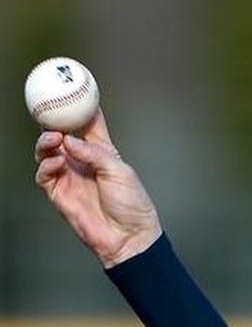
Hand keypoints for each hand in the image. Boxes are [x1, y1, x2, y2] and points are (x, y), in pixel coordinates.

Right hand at [33, 108, 160, 268]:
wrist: (130, 238)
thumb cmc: (132, 205)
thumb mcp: (119, 170)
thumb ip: (93, 152)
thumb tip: (68, 139)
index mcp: (101, 152)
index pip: (88, 124)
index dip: (81, 106)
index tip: (75, 88)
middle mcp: (82, 162)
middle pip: (60, 134)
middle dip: (54, 121)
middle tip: (52, 113)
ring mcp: (70, 177)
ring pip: (47, 152)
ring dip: (47, 141)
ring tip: (54, 138)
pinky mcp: (60, 194)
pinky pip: (44, 175)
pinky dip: (46, 165)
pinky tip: (56, 160)